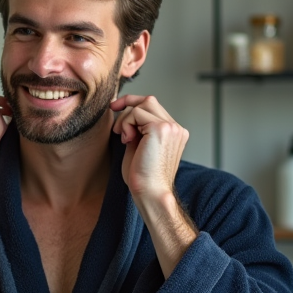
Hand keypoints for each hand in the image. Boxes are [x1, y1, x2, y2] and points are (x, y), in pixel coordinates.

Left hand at [110, 95, 196, 277]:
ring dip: (126, 119)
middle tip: (115, 123)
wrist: (150, 192)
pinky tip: (127, 140)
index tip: (116, 107)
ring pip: (142, 105)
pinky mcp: (161, 128)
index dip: (133, 103)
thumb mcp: (138, 147)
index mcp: (174, 133)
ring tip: (125, 138)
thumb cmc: (142, 177)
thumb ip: (137, 130)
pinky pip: (137, 112)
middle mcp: (176, 128)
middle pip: (149, 101)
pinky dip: (126, 124)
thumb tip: (124, 114)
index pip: (154, 107)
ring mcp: (172, 127)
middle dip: (127, 106)